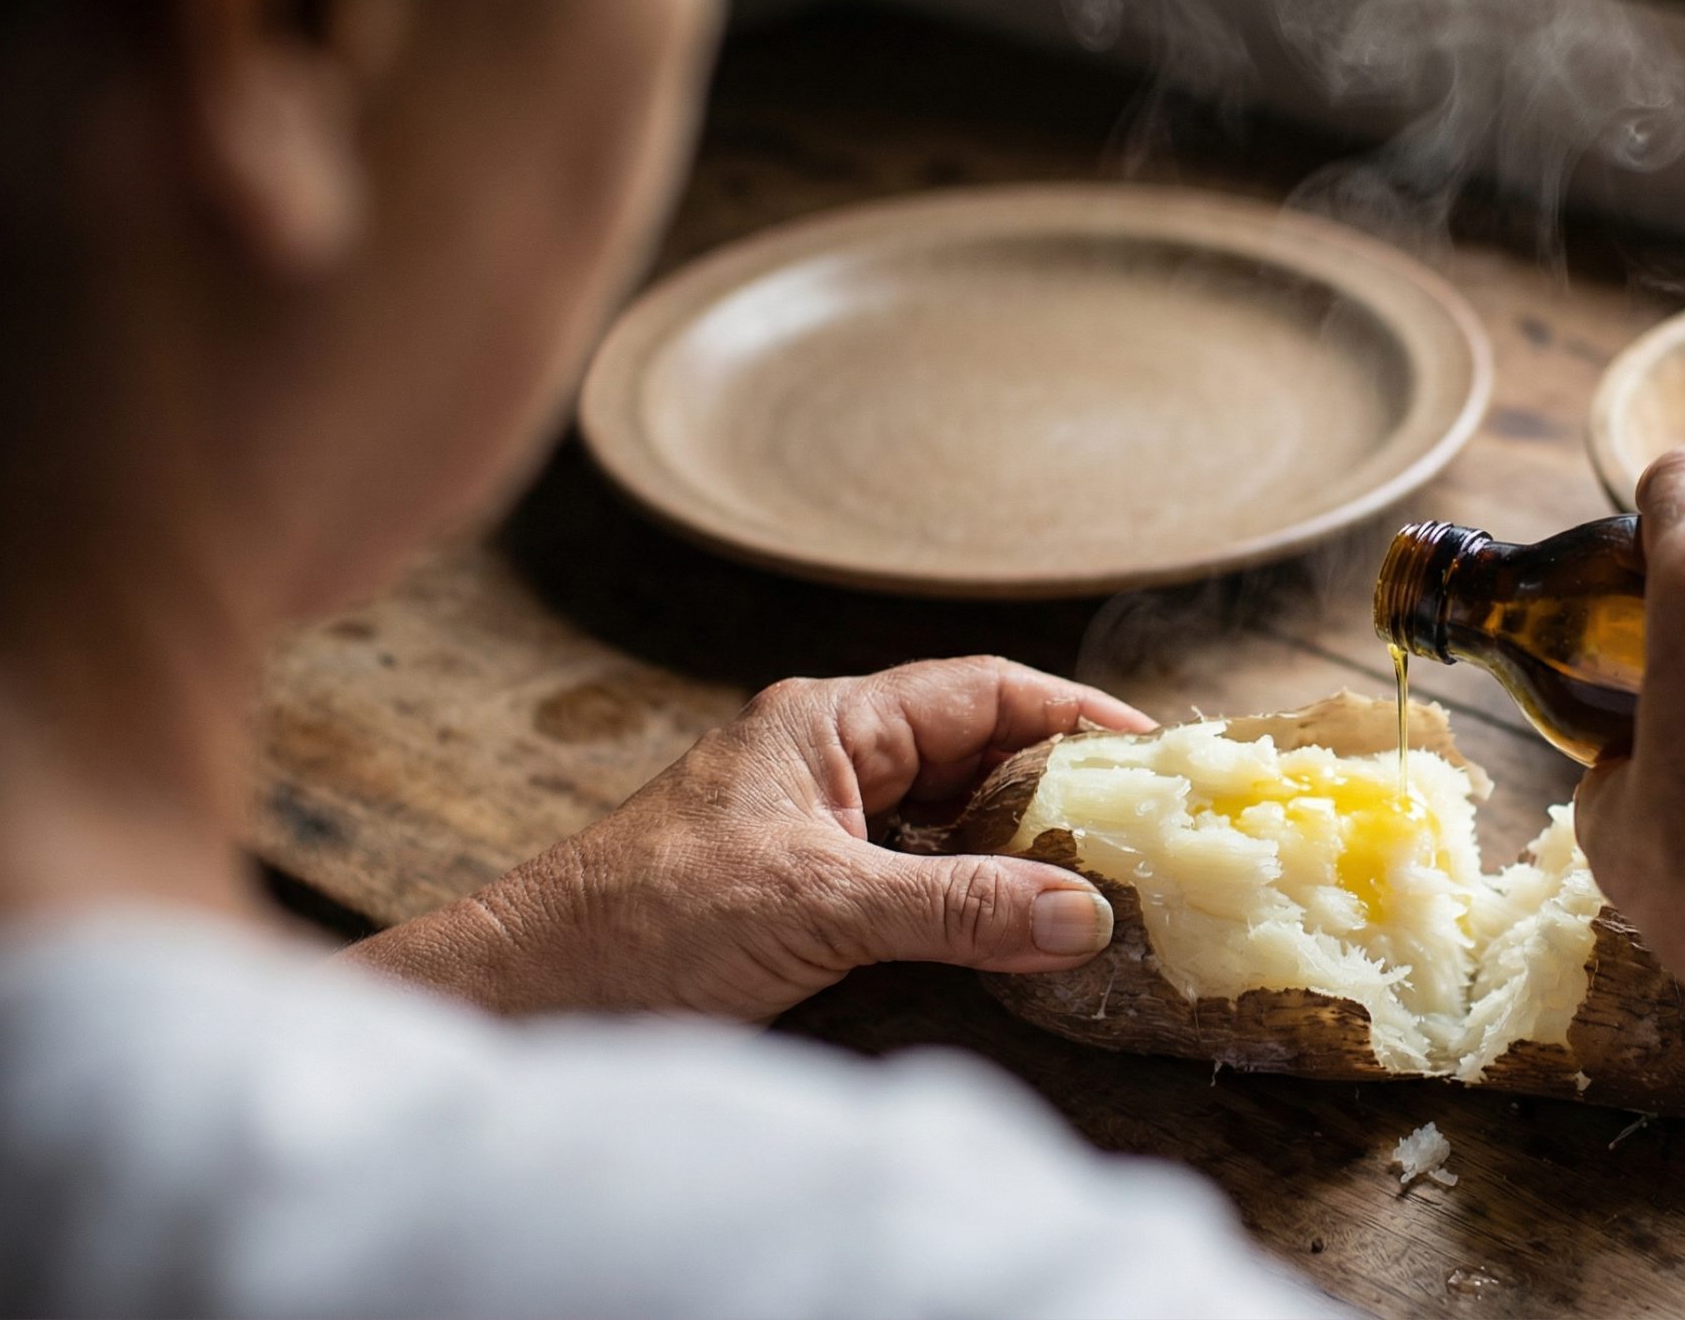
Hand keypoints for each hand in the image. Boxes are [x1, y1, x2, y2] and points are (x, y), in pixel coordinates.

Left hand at [346, 657, 1154, 1021]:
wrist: (532, 994)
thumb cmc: (642, 923)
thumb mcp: (817, 909)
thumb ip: (956, 908)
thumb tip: (1081, 913)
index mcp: (828, 724)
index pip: (981, 690)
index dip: (1073, 711)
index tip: (1152, 750)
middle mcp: (828, 761)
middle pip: (976, 750)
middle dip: (1061, 783)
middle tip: (1148, 824)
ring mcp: (816, 826)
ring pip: (949, 817)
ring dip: (1019, 845)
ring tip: (1105, 877)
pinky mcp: (805, 891)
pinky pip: (917, 874)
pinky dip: (974, 895)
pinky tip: (1018, 929)